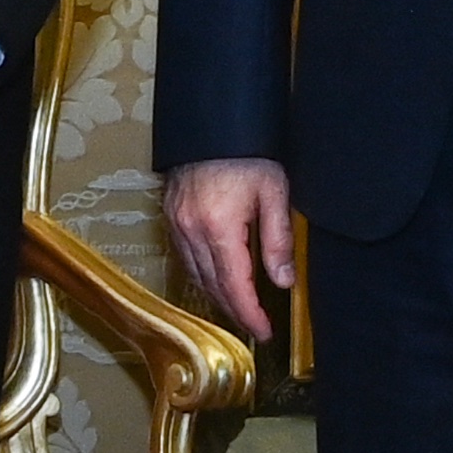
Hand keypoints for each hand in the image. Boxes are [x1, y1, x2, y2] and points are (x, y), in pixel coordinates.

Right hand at [166, 158, 296, 339]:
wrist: (213, 120)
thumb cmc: (248, 152)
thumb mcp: (274, 192)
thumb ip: (277, 240)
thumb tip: (283, 282)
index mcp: (218, 227)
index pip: (233, 286)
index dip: (249, 314)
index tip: (264, 331)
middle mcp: (191, 230)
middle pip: (211, 286)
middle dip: (234, 310)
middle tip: (255, 324)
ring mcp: (176, 223)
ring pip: (194, 274)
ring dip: (216, 295)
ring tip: (239, 307)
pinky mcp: (169, 214)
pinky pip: (184, 257)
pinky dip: (201, 274)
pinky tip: (216, 278)